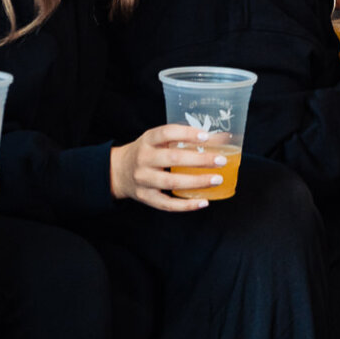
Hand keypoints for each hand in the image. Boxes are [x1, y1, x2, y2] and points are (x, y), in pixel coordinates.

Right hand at [110, 125, 231, 210]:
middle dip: (199, 160)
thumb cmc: (146, 152)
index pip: (166, 133)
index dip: (187, 134)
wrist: (118, 171)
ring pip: (171, 182)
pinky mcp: (145, 197)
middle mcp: (143, 159)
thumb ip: (183, 138)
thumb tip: (221, 138)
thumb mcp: (158, 140)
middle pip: (172, 159)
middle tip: (220, 160)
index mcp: (147, 140)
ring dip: (197, 182)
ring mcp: (143, 180)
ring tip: (217, 179)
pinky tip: (203, 202)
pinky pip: (167, 204)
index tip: (206, 136)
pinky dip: (186, 205)